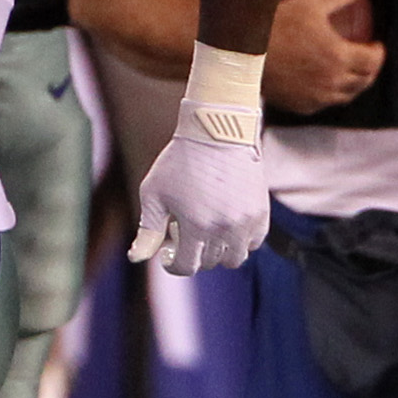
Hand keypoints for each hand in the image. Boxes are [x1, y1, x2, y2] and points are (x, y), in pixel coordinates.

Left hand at [129, 96, 268, 276]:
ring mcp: (246, 221)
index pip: (186, 266)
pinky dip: (240, 240)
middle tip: (184, 229)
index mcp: (196, 226)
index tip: (168, 253)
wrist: (218, 131)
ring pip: (235, 258)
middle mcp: (224, 228)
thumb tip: (136, 258)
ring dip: (219, 251)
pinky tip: (225, 223)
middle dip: (194, 252)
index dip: (173, 264)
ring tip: (207, 229)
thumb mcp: (154, 193)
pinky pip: (254, 242)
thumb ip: (147, 230)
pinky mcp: (261, 212)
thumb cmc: (180, 160)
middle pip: (210, 262)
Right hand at [266, 0, 386, 113]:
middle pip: (364, 81)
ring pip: (347, 96)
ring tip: (350, 72)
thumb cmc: (277, 26)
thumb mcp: (311, 4)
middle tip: (367, 59)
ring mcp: (317, 97)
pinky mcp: (301, 106)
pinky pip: (325, 104)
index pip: (373, 61)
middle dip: (370, 69)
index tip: (376, 45)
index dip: (379, 53)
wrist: (245, 52)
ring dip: (354, 84)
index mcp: (339, 56)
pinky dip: (332, 94)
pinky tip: (326, 84)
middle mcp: (332, 81)